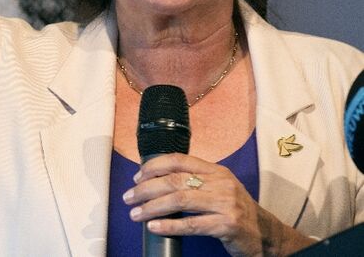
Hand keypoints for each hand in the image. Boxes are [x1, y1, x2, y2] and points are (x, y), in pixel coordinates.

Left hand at [124, 153, 314, 255]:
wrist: (267, 235)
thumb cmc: (236, 212)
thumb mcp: (218, 189)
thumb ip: (194, 181)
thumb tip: (155, 181)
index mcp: (216, 171)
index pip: (179, 159)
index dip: (154, 166)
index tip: (137, 176)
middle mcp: (221, 183)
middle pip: (174, 180)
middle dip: (146, 188)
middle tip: (129, 197)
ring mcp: (225, 204)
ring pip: (180, 200)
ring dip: (152, 207)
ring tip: (135, 213)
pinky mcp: (227, 225)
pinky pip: (191, 224)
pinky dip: (169, 225)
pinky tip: (154, 227)